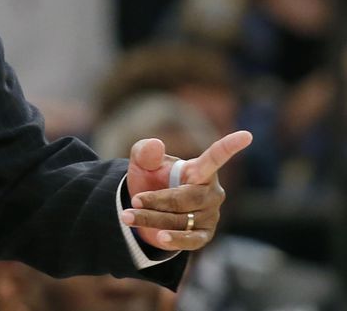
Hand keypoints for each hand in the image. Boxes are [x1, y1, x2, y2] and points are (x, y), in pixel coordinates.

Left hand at [121, 130, 252, 250]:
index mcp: (200, 169)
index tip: (246, 135)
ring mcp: (210, 215)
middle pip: (186, 198)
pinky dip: (175, 239)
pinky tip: (160, 237)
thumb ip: (145, 151)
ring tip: (127, 217)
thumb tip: (155, 145)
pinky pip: (191, 239)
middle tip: (134, 200)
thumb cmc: (151, 178)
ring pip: (182, 219)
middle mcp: (211, 192)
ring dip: (152, 219)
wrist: (147, 207)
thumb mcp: (142, 163)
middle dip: (157, 200)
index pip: (215, 157)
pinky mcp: (204, 234)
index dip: (229, 146)